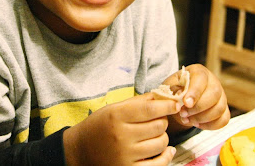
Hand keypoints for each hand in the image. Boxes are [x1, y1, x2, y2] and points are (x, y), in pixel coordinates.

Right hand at [63, 93, 179, 165]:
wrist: (80, 151)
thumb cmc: (99, 126)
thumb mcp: (113, 109)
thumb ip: (137, 102)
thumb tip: (162, 96)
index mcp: (116, 116)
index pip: (150, 109)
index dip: (167, 106)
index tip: (174, 104)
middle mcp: (121, 136)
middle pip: (159, 125)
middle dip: (163, 120)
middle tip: (158, 120)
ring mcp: (125, 155)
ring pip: (161, 143)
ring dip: (163, 137)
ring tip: (155, 134)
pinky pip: (158, 164)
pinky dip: (166, 156)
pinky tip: (167, 150)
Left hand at [166, 64, 229, 131]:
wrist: (181, 100)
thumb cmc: (175, 90)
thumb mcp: (170, 87)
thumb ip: (173, 91)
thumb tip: (180, 96)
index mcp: (199, 71)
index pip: (201, 78)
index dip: (195, 92)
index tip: (186, 103)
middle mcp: (213, 81)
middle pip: (214, 93)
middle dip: (198, 107)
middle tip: (183, 114)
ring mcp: (221, 96)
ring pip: (219, 108)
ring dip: (202, 118)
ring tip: (187, 120)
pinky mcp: (224, 109)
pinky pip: (223, 120)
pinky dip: (210, 125)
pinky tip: (197, 124)